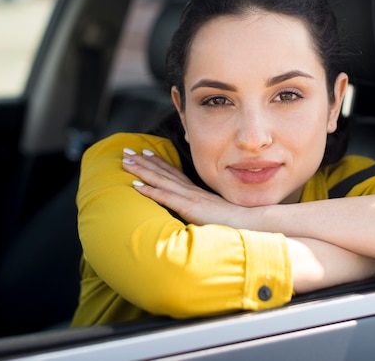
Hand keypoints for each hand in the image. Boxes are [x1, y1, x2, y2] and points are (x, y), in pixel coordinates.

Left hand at [122, 148, 251, 226]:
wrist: (249, 222)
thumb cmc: (235, 221)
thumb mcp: (216, 213)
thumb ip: (206, 210)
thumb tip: (200, 212)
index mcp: (197, 192)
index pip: (174, 173)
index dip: (158, 162)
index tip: (144, 153)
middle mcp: (191, 190)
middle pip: (163, 172)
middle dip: (143, 161)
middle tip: (125, 151)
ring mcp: (190, 197)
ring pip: (160, 180)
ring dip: (141, 171)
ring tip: (125, 163)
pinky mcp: (189, 207)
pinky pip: (165, 197)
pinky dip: (149, 190)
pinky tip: (135, 185)